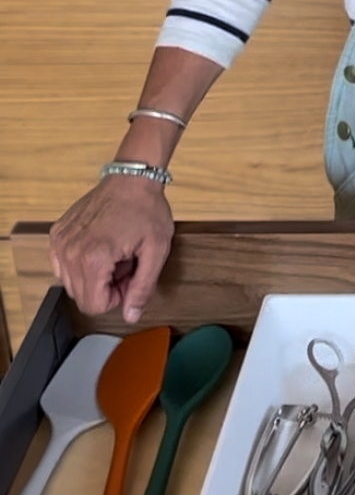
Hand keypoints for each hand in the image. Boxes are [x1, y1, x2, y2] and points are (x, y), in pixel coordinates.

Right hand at [49, 178, 173, 322]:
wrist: (132, 178)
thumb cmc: (146, 209)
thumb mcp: (156, 251)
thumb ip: (143, 288)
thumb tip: (130, 315)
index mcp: (93, 258)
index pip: (94, 306)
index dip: (116, 298)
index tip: (129, 277)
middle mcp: (69, 251)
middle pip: (82, 297)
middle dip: (105, 287)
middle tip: (125, 264)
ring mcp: (60, 242)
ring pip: (71, 284)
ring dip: (94, 277)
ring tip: (114, 254)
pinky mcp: (57, 234)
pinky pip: (63, 266)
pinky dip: (81, 264)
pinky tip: (100, 246)